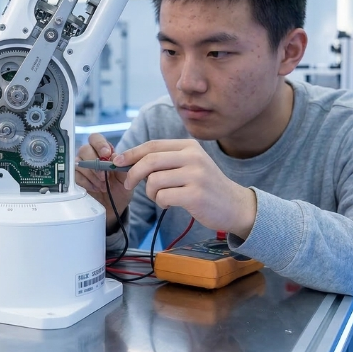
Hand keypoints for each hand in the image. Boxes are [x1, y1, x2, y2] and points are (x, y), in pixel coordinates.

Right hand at [75, 133, 131, 232]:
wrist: (114, 206)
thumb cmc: (119, 188)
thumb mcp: (126, 178)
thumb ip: (122, 166)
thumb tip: (114, 157)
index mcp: (103, 151)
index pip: (95, 139)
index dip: (99, 144)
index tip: (107, 154)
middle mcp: (90, 156)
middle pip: (84, 149)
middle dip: (95, 163)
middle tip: (104, 176)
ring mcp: (81, 168)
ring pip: (79, 163)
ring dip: (92, 175)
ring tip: (103, 186)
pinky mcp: (75, 179)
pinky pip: (75, 176)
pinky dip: (86, 183)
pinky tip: (95, 189)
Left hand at [116, 140, 257, 238]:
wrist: (235, 205)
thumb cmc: (206, 186)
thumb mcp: (190, 165)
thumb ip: (165, 160)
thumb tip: (129, 161)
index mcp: (189, 146)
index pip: (152, 145)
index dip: (131, 153)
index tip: (117, 162)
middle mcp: (193, 157)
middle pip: (149, 161)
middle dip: (132, 174)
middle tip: (128, 185)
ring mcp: (196, 175)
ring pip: (154, 181)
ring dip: (150, 193)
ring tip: (161, 197)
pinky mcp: (196, 194)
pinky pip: (163, 197)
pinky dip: (161, 203)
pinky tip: (171, 203)